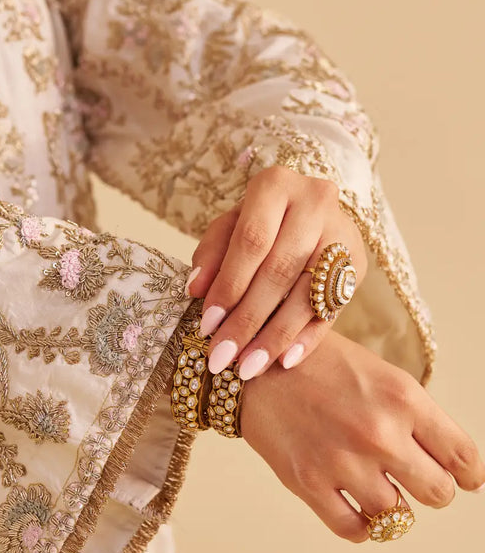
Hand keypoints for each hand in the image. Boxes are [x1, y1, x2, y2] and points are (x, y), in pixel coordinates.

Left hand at [186, 166, 366, 378]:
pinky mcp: (358, 263)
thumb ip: (211, 253)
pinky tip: (285, 361)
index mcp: (276, 185)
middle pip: (279, 270)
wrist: (309, 210)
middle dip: (247, 319)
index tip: (207, 325)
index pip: (252, 240)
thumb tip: (196, 289)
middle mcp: (315, 202)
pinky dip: (308, 337)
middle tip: (222, 358)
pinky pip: (332, 308)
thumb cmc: (258, 220)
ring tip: (248, 367)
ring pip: (307, 293)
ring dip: (275, 336)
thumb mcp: (229, 225)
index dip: (229, 285)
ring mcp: (342, 233)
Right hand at [237, 330, 484, 539]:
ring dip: (392, 506)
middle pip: (439, 493)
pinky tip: (354, 505)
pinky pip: (356, 530)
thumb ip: (417, 418)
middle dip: (432, 489)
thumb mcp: (381, 375)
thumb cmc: (322, 365)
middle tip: (414, 478)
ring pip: (398, 517)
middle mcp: (379, 433)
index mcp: (404, 398)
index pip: (464, 458)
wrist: (253, 363)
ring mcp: (343, 462)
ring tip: (376, 485)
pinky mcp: (308, 484)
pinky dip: (362, 525)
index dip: (470, 475)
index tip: (464, 479)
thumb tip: (457, 470)